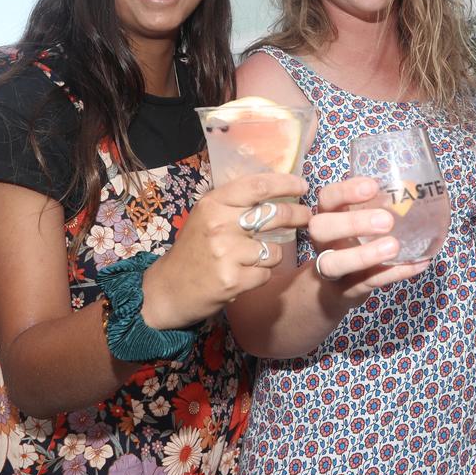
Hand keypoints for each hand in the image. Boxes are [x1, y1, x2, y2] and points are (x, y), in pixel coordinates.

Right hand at [140, 172, 310, 328]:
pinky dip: (261, 276)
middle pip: (274, 215)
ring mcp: (226, 254)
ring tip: (252, 260)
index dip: (286, 184)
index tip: (302, 187)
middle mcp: (219, 225)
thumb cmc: (193, 250)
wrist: (168, 289)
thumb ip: (234, 204)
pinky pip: (266, 274)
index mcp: (213, 204)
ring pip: (274, 250)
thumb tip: (275, 189)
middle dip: (298, 215)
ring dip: (271, 255)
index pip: (258, 186)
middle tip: (306, 217)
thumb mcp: (206, 216)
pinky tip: (244, 275)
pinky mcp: (233, 280)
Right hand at [307, 176, 430, 308]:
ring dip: (364, 255)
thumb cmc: (352, 244)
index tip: (373, 187)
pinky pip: (367, 283)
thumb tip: (417, 190)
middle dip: (352, 223)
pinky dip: (393, 274)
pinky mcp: (346, 291)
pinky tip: (417, 265)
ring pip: (334, 263)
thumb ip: (377, 207)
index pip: (327, 198)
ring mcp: (330, 269)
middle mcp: (323, 241)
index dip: (345, 191)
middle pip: (320, 228)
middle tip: (386, 221)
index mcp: (327, 217)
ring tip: (394, 247)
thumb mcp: (357, 222)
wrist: (332, 290)